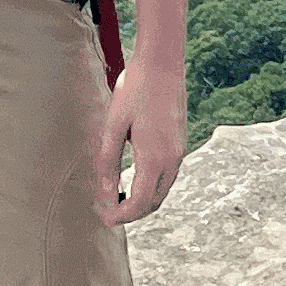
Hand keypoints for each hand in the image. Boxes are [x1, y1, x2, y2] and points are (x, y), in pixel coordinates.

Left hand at [91, 51, 186, 226]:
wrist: (162, 65)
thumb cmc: (134, 91)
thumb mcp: (113, 126)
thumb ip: (107, 162)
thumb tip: (104, 194)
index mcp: (155, 158)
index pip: (141, 202)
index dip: (123, 216)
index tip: (105, 220)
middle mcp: (173, 159)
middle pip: (155, 202)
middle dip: (132, 213)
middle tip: (108, 213)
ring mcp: (180, 152)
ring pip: (163, 191)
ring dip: (143, 201)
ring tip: (117, 199)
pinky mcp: (180, 144)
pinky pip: (167, 177)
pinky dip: (152, 187)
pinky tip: (134, 180)